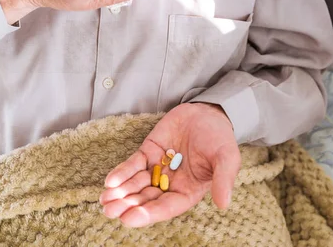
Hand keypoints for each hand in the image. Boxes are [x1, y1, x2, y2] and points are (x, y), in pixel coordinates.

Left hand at [100, 102, 240, 227]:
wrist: (208, 112)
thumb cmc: (220, 139)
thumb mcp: (227, 158)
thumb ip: (223, 179)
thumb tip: (223, 204)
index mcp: (188, 192)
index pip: (166, 207)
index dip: (148, 214)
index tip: (130, 218)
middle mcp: (170, 184)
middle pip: (146, 199)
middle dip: (128, 205)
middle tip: (110, 210)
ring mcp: (158, 168)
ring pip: (136, 184)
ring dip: (120, 193)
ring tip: (105, 199)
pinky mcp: (149, 151)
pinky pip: (133, 164)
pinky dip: (121, 173)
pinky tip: (110, 181)